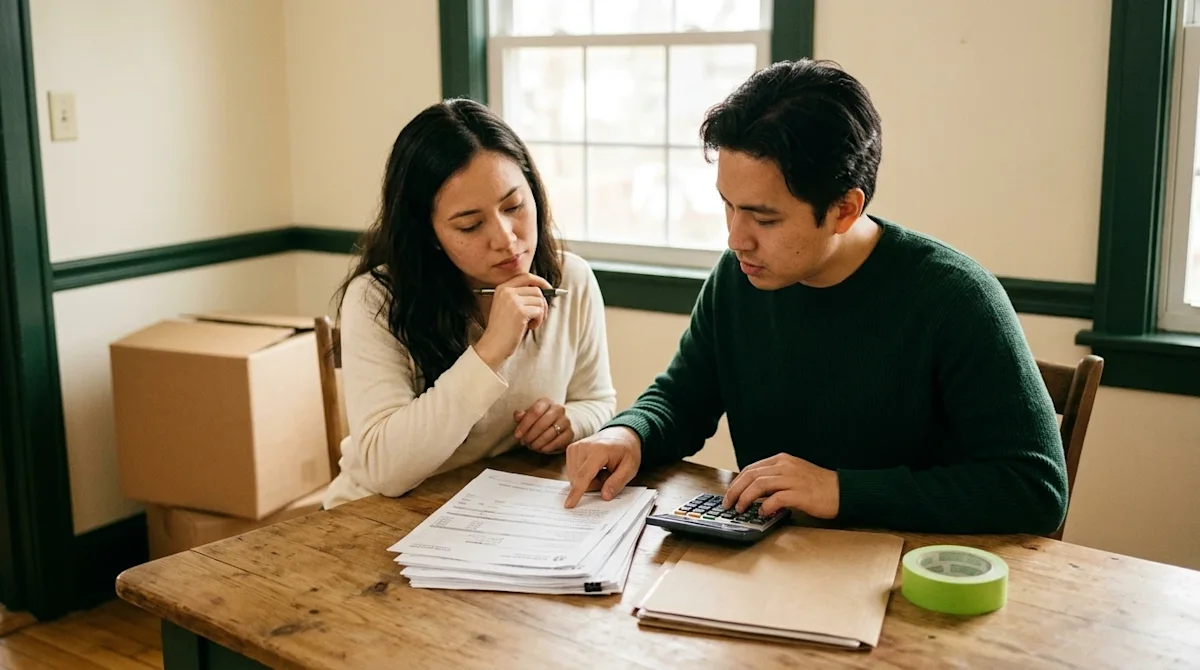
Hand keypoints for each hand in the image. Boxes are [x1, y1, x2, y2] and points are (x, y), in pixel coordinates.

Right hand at [473, 273, 551, 369]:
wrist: (493, 345)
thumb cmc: (502, 329)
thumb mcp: (506, 306)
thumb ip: (519, 295)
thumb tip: (541, 290)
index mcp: (502, 288)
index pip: (526, 276)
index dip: (540, 281)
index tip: (548, 288)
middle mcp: (507, 291)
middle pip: (536, 289)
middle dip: (542, 303)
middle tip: (539, 315)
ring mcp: (513, 300)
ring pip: (540, 300)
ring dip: (540, 313)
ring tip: (531, 323)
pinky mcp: (520, 312)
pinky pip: (539, 311)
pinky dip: (539, 320)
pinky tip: (530, 327)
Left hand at [514, 398, 572, 453]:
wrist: (561, 424)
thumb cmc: (541, 420)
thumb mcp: (530, 415)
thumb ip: (522, 415)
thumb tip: (518, 415)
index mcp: (547, 402)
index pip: (535, 412)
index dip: (524, 425)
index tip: (517, 435)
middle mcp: (559, 409)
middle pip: (542, 424)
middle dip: (530, 435)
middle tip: (524, 442)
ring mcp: (566, 421)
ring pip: (549, 434)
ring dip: (537, 443)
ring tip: (531, 446)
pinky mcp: (570, 433)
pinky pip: (557, 442)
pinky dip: (547, 447)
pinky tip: (541, 449)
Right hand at [563, 427, 641, 507]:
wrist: (621, 434)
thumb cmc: (627, 451)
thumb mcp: (630, 468)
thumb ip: (618, 482)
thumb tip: (605, 496)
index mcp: (599, 450)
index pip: (584, 474)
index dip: (577, 492)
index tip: (569, 505)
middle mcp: (583, 446)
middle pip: (580, 479)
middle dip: (594, 484)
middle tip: (608, 475)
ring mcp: (575, 447)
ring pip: (575, 477)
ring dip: (588, 480)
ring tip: (602, 470)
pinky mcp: (571, 449)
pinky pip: (572, 472)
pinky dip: (583, 475)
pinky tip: (593, 468)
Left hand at [721, 453, 839, 518]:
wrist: (842, 491)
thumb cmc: (818, 486)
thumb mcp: (793, 474)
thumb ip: (774, 479)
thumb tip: (752, 492)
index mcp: (782, 460)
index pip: (751, 469)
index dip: (736, 482)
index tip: (729, 495)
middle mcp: (785, 466)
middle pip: (751, 475)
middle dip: (735, 490)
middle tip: (728, 504)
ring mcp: (793, 479)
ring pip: (760, 484)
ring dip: (746, 498)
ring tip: (740, 509)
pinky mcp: (801, 493)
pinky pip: (777, 498)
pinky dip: (766, 506)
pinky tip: (763, 513)